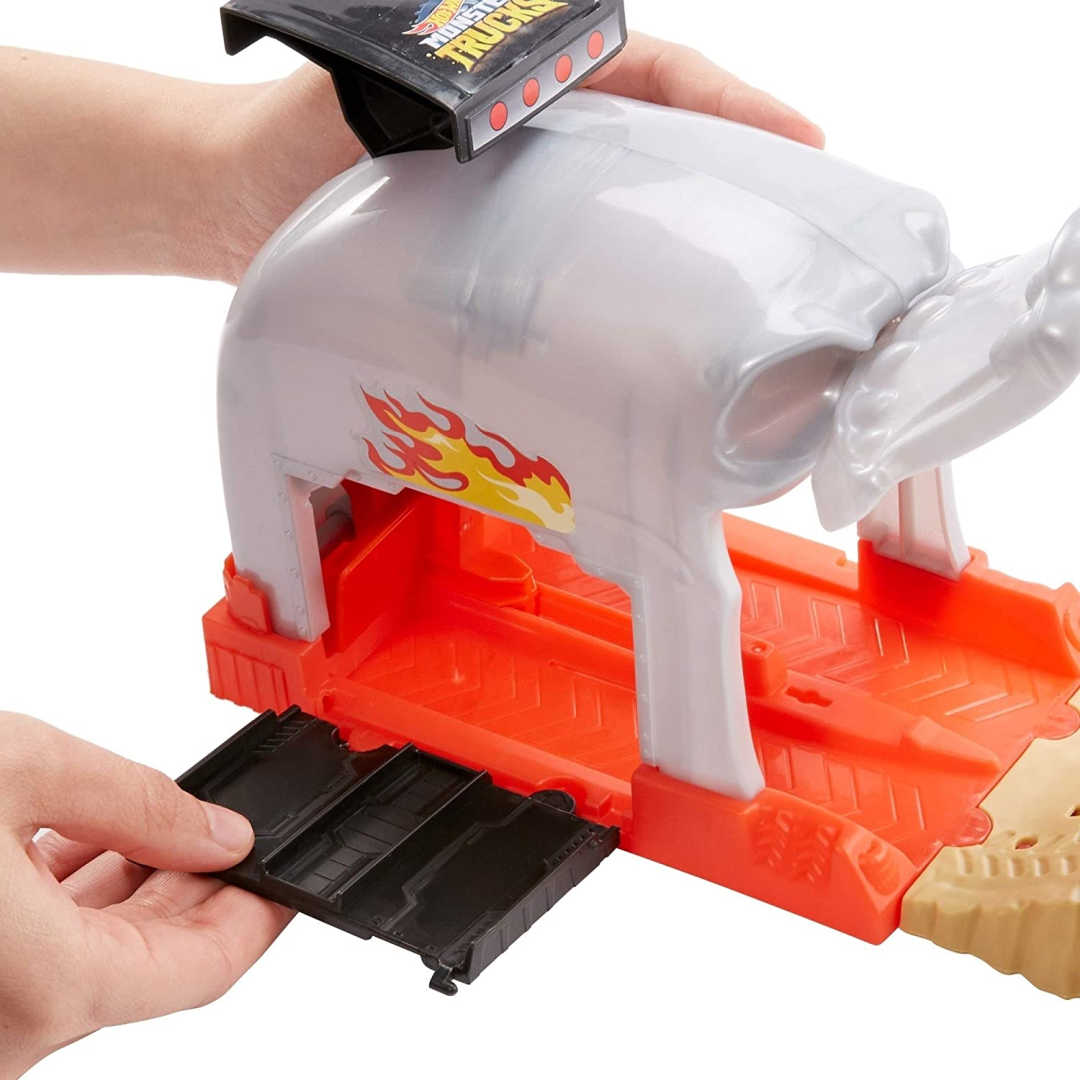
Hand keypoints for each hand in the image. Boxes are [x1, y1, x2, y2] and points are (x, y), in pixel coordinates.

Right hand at [0, 713, 291, 1078]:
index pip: (206, 966)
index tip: (288, 877)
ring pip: (90, 955)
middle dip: (200, 883)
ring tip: (159, 819)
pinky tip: (80, 840)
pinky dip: (70, 899)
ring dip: (132, 883)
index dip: (261, 914)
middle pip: (151, 958)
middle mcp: (11, 1027)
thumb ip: (134, 801)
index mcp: (46, 985)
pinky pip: (39, 955)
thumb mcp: (21, 771)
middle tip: (231, 829)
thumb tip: (214, 832)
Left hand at [211, 32, 824, 281]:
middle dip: (738, 189)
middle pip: (663, 152)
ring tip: (751, 301)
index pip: (658, 78)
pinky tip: (647, 344)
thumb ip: (463, 89)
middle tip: (802, 243)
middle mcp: (547, 139)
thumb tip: (540, 99)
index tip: (805, 149)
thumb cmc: (302, 133)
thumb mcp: (390, 86)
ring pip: (629, 222)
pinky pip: (577, 281)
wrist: (240, 205)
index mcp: (534, 81)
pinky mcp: (506, 264)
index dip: (736, 110)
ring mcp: (530, 206)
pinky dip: (616, 309)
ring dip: (688, 256)